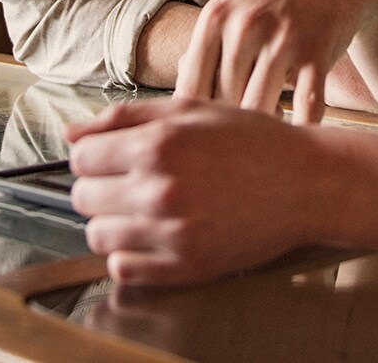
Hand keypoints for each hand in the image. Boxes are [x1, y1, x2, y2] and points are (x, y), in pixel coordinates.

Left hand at [66, 96, 320, 284]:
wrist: (305, 183)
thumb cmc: (251, 140)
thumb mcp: (190, 109)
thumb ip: (125, 117)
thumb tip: (73, 132)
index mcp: (157, 145)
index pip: (81, 159)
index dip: (93, 157)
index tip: (111, 159)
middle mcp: (160, 190)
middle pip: (84, 198)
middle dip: (99, 188)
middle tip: (129, 182)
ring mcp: (172, 232)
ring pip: (98, 236)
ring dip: (112, 222)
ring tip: (142, 209)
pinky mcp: (186, 266)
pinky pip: (124, 268)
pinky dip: (129, 254)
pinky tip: (153, 235)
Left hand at [175, 0, 377, 123]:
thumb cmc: (274, 0)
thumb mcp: (231, 11)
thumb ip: (204, 52)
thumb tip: (177, 104)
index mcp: (215, 18)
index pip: (191, 89)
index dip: (195, 125)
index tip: (203, 143)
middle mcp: (245, 26)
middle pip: (224, 103)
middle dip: (230, 132)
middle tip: (237, 148)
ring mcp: (283, 38)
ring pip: (261, 109)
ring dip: (264, 133)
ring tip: (266, 140)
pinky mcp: (318, 51)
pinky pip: (306, 106)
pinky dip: (301, 130)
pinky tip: (297, 139)